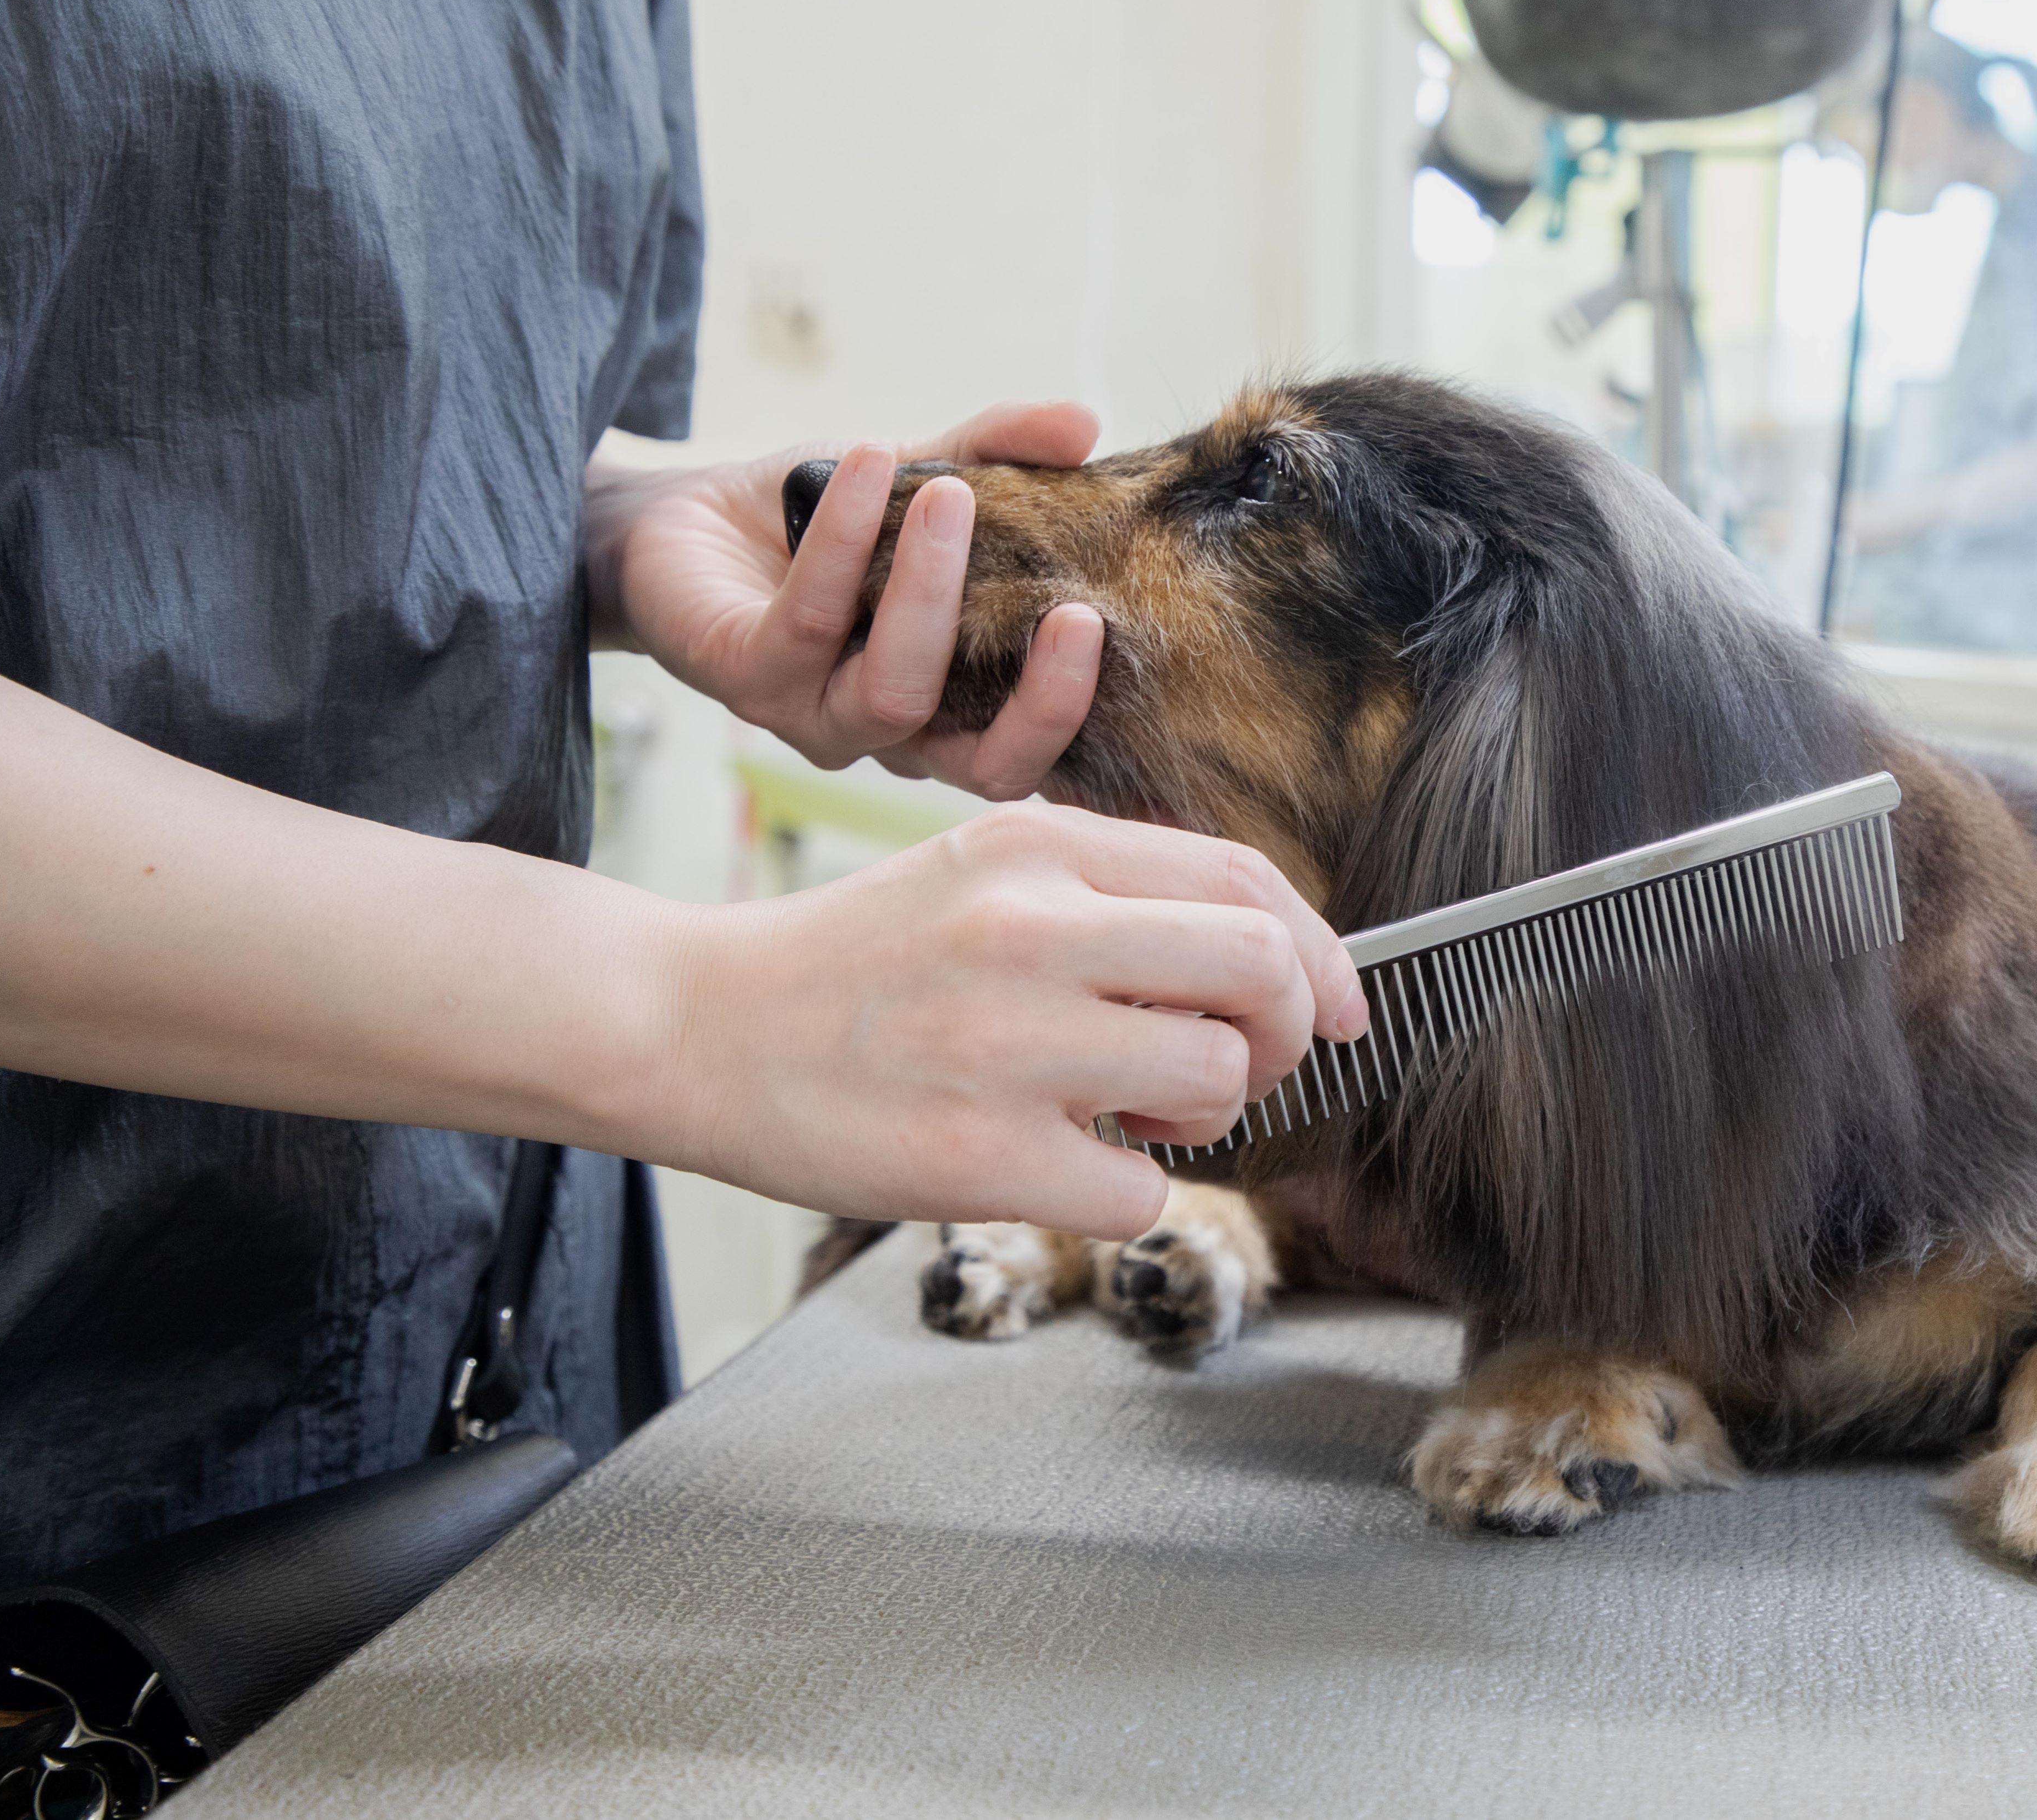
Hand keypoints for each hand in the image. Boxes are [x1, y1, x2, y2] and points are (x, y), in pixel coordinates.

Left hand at [590, 404, 1103, 798]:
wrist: (670, 526)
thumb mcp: (921, 475)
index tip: (1176, 742)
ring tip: (953, 496)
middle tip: (1081, 614)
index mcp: (953, 711)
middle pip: (988, 769)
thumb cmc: (806, 521)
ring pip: (898, 694)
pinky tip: (868, 458)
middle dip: (1044, 703)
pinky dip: (848, 536)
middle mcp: (893, 735)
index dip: (1110, 777)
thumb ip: (1003, 455)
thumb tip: (1088, 423)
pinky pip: (811, 620)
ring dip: (933, 593)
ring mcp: (816, 717)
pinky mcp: (744, 676)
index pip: (1041, 759)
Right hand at [667, 805, 1370, 1236]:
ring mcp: (1004, 1043)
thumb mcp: (980, 876)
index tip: (1342, 1004)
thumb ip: (1113, 898)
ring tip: (1127, 1111)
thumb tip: (1273, 960)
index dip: (1321, 949)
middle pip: (1262, 970)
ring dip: (1205, 1113)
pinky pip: (1143, 1188)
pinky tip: (1060, 1162)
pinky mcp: (976, 1155)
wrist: (694, 1025)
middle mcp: (1030, 929)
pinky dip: (1127, 1188)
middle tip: (1235, 1065)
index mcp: (1038, 847)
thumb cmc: (854, 964)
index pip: (1245, 878)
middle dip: (1286, 1033)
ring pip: (1218, 1076)